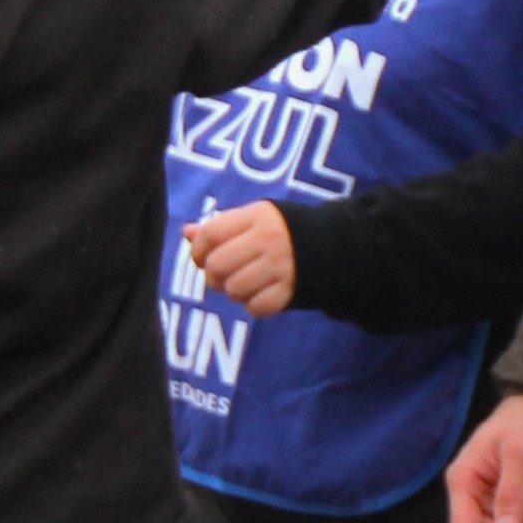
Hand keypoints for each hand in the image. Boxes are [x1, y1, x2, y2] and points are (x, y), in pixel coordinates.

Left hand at [185, 201, 296, 315]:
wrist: (335, 246)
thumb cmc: (284, 231)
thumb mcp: (255, 219)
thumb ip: (222, 226)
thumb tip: (187, 233)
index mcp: (258, 215)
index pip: (211, 234)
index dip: (198, 250)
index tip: (201, 257)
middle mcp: (269, 239)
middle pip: (218, 265)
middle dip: (214, 275)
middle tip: (223, 275)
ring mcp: (282, 265)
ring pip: (234, 289)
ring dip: (234, 291)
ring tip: (245, 283)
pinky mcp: (292, 289)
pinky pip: (256, 307)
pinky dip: (254, 305)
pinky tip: (262, 294)